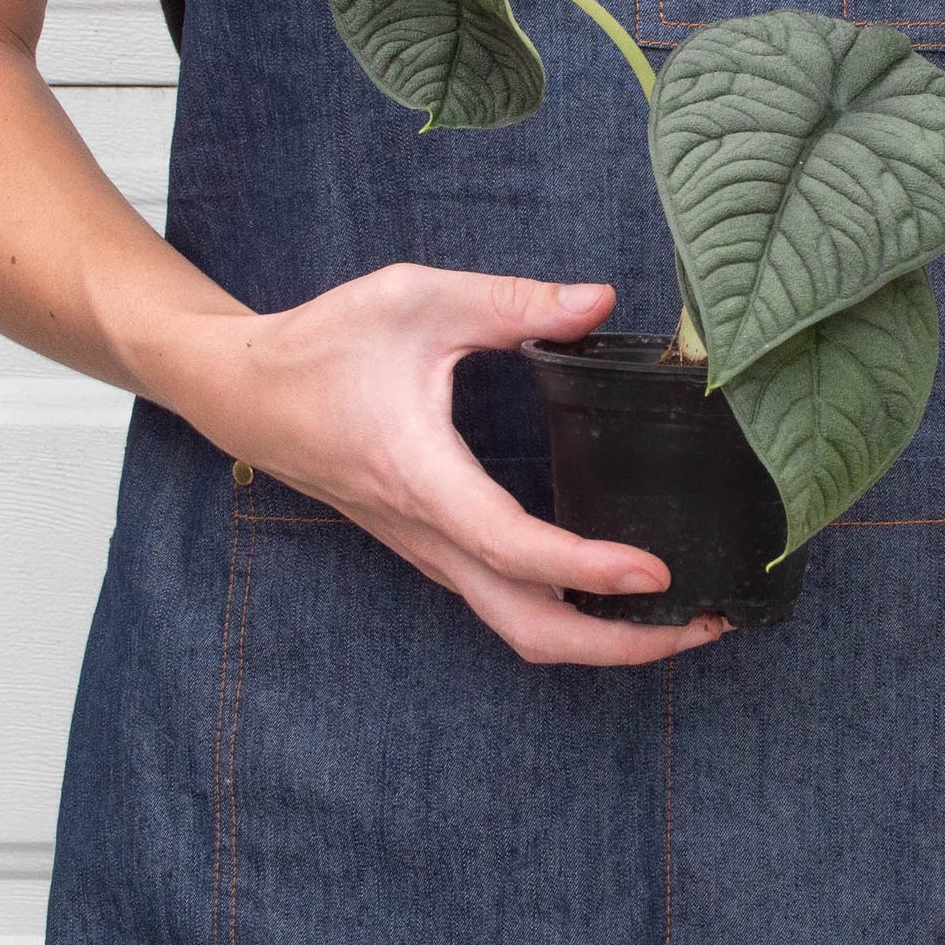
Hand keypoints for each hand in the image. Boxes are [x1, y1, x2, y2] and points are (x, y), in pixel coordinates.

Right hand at [172, 263, 732, 665]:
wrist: (242, 392)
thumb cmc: (322, 345)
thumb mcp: (415, 299)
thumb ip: (510, 301)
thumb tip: (600, 301)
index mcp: (424, 478)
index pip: (516, 548)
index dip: (589, 569)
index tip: (658, 572)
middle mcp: (429, 534)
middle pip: (529, 629)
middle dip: (619, 645)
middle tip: (702, 625)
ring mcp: (429, 551)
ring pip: (518, 627)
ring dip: (601, 637)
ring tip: (678, 616)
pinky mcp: (431, 546)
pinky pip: (504, 601)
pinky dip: (567, 611)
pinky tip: (612, 584)